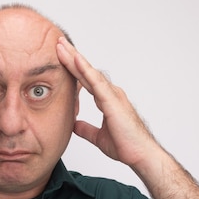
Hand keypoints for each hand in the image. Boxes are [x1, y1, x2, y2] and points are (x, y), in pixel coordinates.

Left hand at [56, 37, 159, 168]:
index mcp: (106, 100)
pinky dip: (85, 70)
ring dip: (75, 58)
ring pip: (90, 72)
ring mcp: (112, 95)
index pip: (86, 80)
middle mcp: (110, 93)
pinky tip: (75, 60)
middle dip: (71, 57)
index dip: (73, 68)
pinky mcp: (113, 102)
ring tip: (61, 46)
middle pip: (86, 71)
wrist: (140, 155)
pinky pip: (96, 83)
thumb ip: (86, 129)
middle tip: (58, 43)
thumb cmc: (126, 145)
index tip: (60, 57)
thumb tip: (74, 125)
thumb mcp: (99, 137)